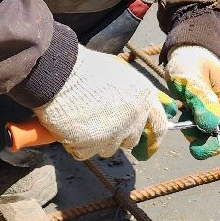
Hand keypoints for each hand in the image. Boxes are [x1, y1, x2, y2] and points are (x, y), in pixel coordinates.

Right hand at [37, 48, 169, 159]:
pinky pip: (84, 153)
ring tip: (81, 122)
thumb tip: (132, 109)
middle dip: (117, 136)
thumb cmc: (86, 68)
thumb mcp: (119, 74)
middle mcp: (133, 119)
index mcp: (144, 98)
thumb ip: (131, 94)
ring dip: (95, 141)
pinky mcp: (91, 146)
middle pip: (130, 140)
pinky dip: (76, 145)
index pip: (160, 125)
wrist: (60, 72)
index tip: (149, 147)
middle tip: (100, 125)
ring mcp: (113, 134)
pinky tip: (69, 128)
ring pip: (107, 149)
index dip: (154, 137)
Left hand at [165, 46, 219, 159]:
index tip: (193, 150)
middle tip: (185, 127)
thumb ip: (200, 100)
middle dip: (207, 140)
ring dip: (204, 134)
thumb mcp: (188, 78)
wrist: (194, 54)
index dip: (214, 147)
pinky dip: (204, 128)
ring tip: (187, 116)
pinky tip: (193, 116)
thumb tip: (210, 126)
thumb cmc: (190, 64)